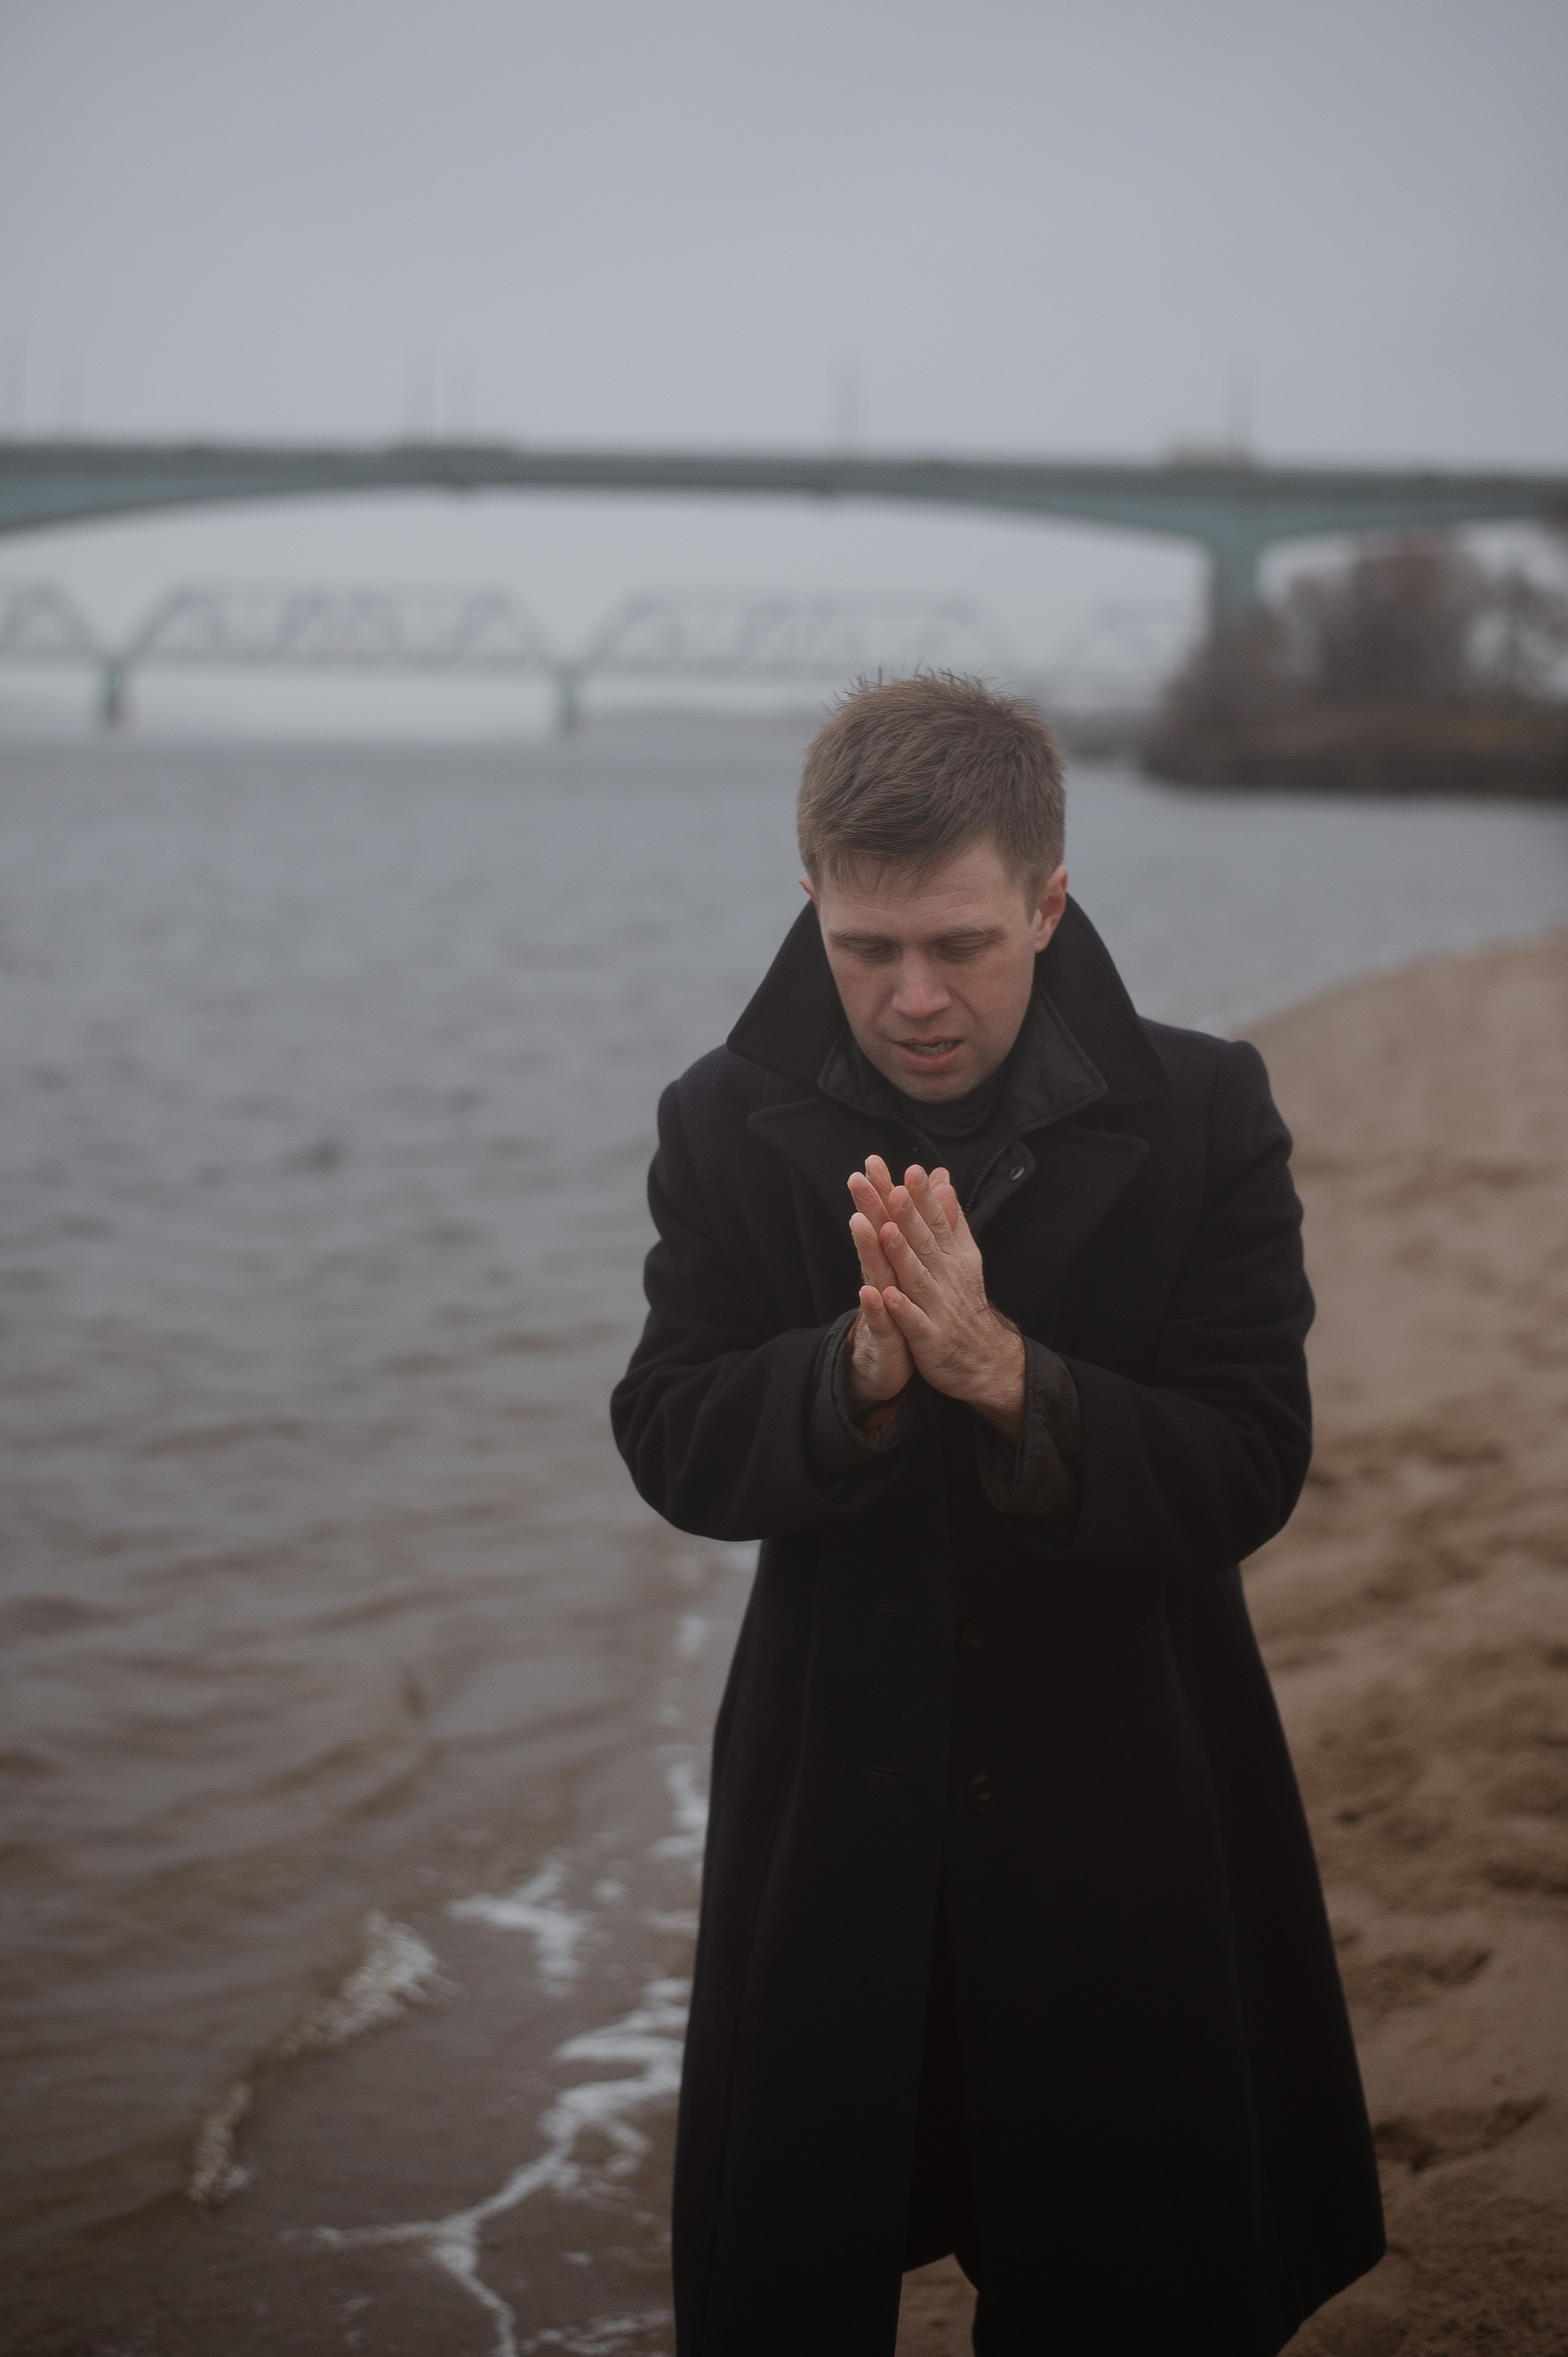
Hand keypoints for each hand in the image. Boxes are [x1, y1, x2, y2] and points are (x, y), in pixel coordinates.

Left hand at [849, 1158, 1025, 1443]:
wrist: (983, 1359)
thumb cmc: (963, 1302)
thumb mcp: (963, 1257)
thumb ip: (950, 1219)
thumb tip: (941, 1180)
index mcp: (951, 1257)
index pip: (936, 1221)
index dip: (924, 1197)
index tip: (912, 1169)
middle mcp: (945, 1277)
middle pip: (924, 1242)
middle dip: (909, 1215)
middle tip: (896, 1188)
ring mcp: (937, 1307)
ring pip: (917, 1277)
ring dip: (903, 1254)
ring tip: (887, 1230)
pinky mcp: (928, 1338)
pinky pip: (913, 1322)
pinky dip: (901, 1309)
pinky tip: (885, 1294)